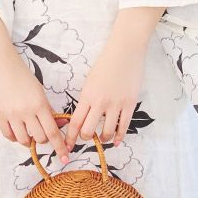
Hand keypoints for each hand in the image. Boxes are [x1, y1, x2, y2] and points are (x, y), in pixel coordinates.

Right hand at [0, 43, 70, 163]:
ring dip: (28, 140)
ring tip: (27, 131)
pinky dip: (14, 137)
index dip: (60, 146)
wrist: (0, 64)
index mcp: (39, 103)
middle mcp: (26, 111)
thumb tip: (58, 125)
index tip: (65, 156)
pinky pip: (8, 135)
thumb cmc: (22, 75)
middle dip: (43, 139)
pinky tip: (16, 131)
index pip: (53, 131)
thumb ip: (47, 109)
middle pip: (39, 138)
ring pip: (23, 140)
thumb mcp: (39, 90)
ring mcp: (11, 114)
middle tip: (41, 133)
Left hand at [63, 29, 149, 150]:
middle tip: (87, 137)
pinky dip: (119, 137)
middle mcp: (100, 102)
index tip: (67, 146)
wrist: (125, 51)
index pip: (75, 122)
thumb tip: (84, 115)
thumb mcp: (90, 81)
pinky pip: (124, 127)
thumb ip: (87, 98)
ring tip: (103, 138)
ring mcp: (116, 104)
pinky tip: (117, 141)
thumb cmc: (106, 63)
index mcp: (87, 96)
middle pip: (88, 131)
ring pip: (106, 132)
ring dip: (103, 139)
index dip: (70, 137)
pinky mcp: (130, 104)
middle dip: (85, 138)